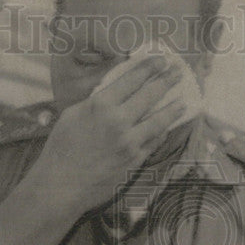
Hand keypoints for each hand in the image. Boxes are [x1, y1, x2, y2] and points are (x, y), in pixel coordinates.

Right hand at [31, 54, 185, 215]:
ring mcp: (130, 142)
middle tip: (178, 72)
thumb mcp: (72, 115)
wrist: (62, 184)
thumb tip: (113, 93)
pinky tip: (167, 127)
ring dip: (172, 108)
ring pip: (158, 120)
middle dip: (166, 81)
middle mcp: (119, 121)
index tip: (161, 59)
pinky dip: (162, 133)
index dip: (149, 67)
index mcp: (101, 105)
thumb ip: (95, 102)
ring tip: (183, 101)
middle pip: (149, 96)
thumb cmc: (61, 149)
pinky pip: (153, 142)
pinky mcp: (135, 160)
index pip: (131, 79)